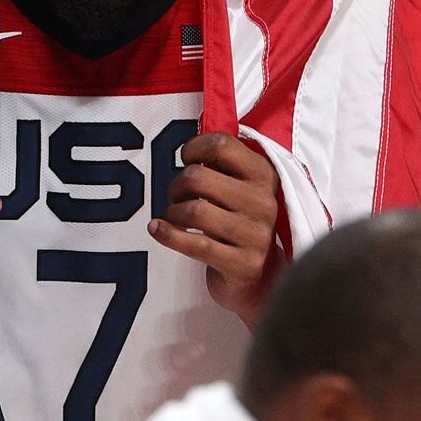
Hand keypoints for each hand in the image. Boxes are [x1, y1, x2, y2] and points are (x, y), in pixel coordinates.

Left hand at [150, 133, 282, 323]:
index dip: (194, 148)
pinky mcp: (243, 263)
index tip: (186, 159)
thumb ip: (222, 166)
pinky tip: (157, 229)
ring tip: (173, 216)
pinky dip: (168, 234)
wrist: (258, 275)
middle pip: (199, 177)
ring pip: (194, 211)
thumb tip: (188, 150)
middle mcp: (263, 202)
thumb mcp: (240, 188)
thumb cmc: (239, 222)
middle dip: (176, 185)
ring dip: (173, 212)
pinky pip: (195, 244)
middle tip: (175, 195)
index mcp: (264, 174)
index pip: (222, 145)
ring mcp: (256, 234)